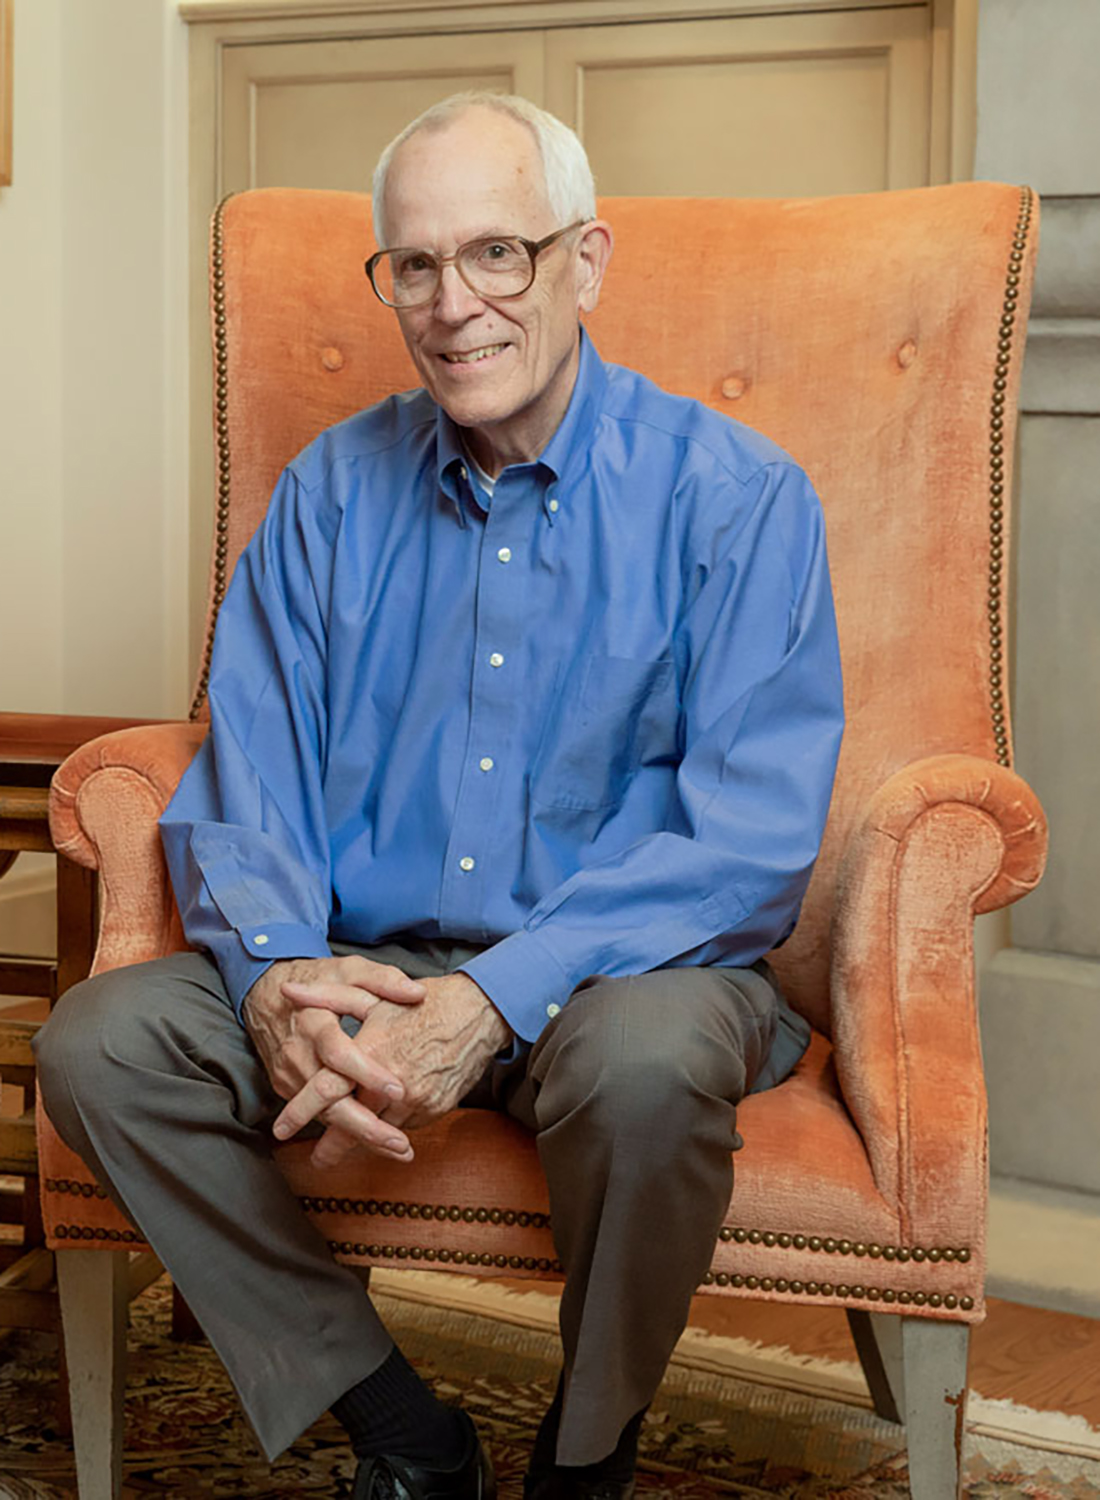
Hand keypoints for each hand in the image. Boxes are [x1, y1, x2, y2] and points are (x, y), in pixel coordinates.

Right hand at [243, 954, 425, 1162]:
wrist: (267, 994)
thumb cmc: (318, 980)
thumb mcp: (350, 970)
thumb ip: (383, 980)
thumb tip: (417, 993)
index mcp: (314, 1022)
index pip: (339, 1053)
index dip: (368, 1073)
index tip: (399, 1090)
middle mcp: (298, 1053)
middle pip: (328, 1100)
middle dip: (365, 1126)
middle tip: (400, 1143)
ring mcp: (290, 1075)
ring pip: (325, 1115)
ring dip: (360, 1137)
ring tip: (398, 1149)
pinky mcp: (288, 1088)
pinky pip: (319, 1114)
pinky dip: (346, 1131)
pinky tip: (375, 1142)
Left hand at [272, 971, 512, 1167]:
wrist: (477, 1013)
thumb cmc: (421, 1003)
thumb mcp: (372, 995)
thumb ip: (326, 997)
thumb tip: (286, 993)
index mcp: (370, 1052)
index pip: (327, 1090)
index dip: (300, 1112)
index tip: (281, 1129)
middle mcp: (391, 1083)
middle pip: (352, 1125)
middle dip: (331, 1147)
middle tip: (318, 1159)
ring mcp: (415, 1100)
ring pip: (380, 1131)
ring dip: (364, 1139)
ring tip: (347, 1147)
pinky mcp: (435, 1109)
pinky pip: (406, 1125)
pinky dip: (393, 1124)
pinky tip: (388, 1117)